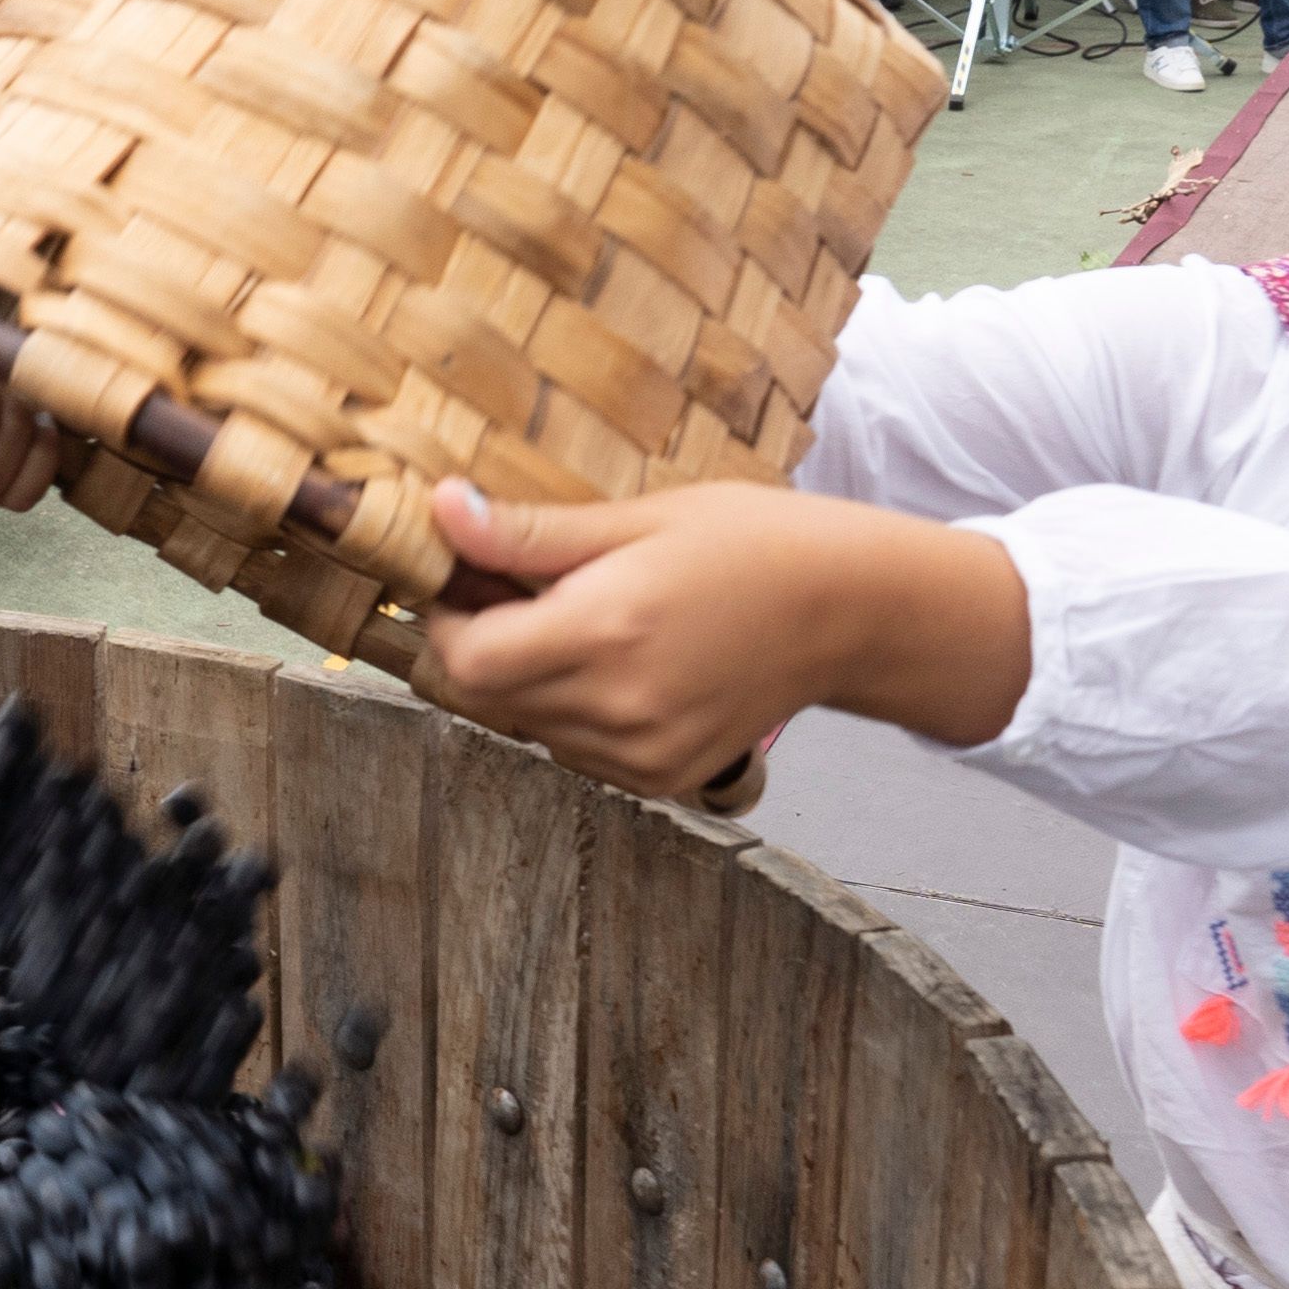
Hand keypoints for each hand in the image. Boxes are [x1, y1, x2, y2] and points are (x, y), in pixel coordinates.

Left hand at [407, 477, 1011, 797]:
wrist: (848, 610)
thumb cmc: (749, 544)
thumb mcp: (636, 520)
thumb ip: (529, 533)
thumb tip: (440, 510)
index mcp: (605, 632)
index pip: (466, 658)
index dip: (445, 620)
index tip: (458, 581)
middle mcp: (618, 707)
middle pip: (487, 697)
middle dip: (479, 645)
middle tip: (507, 592)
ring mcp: (642, 753)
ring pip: (526, 728)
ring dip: (523, 681)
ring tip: (573, 622)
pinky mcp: (663, 778)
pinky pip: (574, 752)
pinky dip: (570, 713)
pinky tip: (615, 665)